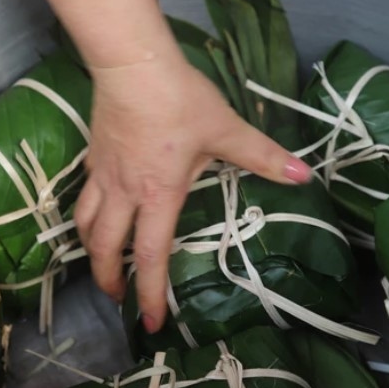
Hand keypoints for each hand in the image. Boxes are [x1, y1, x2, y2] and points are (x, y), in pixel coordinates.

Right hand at [74, 51, 311, 332]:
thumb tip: (305, 175)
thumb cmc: (179, 100)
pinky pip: (84, 197)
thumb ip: (262, 156)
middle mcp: (124, 193)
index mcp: (158, 195)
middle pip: (105, 248)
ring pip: (85, 225)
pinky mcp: (93, 157)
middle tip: (119, 298)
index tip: (151, 322)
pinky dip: (86, 216)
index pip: (150, 255)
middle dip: (109, 280)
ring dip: (92, 250)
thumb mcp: (225, 129)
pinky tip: (97, 213)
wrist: (132, 65)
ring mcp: (103, 175)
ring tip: (102, 263)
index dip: (149, 293)